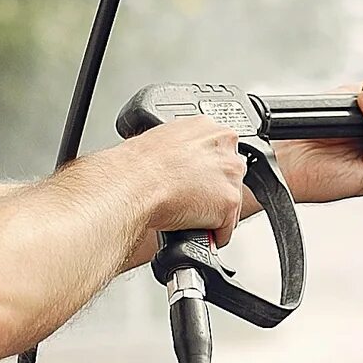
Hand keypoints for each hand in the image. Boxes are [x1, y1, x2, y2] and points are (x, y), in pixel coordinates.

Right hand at [118, 115, 251, 243]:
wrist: (132, 185)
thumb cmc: (135, 166)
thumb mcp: (159, 141)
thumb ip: (179, 150)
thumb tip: (176, 162)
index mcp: (206, 127)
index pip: (218, 153)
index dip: (204, 172)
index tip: (194, 181)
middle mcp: (224, 147)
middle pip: (228, 177)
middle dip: (212, 191)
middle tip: (188, 198)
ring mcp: (230, 175)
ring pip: (229, 203)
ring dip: (211, 213)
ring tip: (186, 214)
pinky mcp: (229, 202)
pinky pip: (225, 228)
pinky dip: (210, 235)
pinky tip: (191, 229)